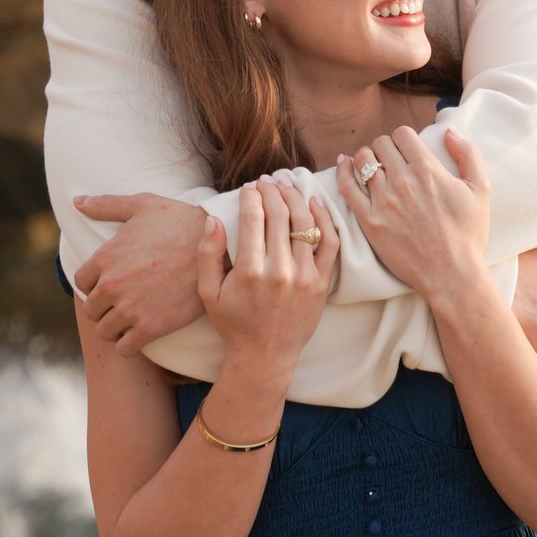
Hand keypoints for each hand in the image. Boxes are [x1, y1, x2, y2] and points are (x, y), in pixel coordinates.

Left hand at [73, 194, 214, 355]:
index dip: (96, 284)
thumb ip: (107, 205)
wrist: (219, 245)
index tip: (113, 285)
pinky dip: (129, 345)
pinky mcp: (151, 327)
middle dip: (104, 308)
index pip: (82, 283)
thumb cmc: (181, 220)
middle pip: (91, 310)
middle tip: (122, 304)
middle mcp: (112, 284)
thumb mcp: (143, 205)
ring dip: (115, 328)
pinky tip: (142, 334)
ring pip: (105, 331)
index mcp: (106, 256)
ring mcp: (131, 308)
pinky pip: (125, 348)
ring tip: (132, 320)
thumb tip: (77, 201)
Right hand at [198, 178, 336, 368]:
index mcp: (249, 271)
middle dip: (272, 190)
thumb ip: (207, 254)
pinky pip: (329, 243)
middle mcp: (279, 271)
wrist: (265, 356)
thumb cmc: (234, 323)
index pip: (252, 218)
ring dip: (296, 197)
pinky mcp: (322, 283)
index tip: (249, 188)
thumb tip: (213, 218)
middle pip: (279, 214)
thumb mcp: (208, 292)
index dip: (251, 196)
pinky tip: (315, 202)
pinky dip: (324, 219)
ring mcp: (304, 277)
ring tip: (288, 183)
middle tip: (267, 180)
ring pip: (304, 223)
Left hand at [335, 126, 490, 305]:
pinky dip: (343, 172)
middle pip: (380, 144)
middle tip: (389, 160)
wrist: (451, 274)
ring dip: (366, 158)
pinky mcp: (369, 221)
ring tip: (372, 167)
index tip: (405, 150)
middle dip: (385, 147)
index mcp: (428, 169)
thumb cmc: (468, 234)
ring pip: (361, 161)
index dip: (403, 138)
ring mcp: (383, 201)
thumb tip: (448, 132)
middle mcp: (403, 180)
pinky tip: (344, 166)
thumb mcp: (481, 190)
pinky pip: (347, 187)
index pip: (402, 134)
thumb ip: (468, 154)